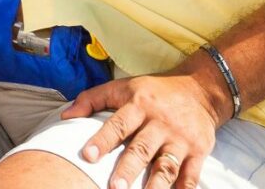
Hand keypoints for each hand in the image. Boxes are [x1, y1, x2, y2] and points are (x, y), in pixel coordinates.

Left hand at [61, 71, 227, 188]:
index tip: (88, 155)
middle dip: (128, 169)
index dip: (103, 139)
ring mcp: (181, 139)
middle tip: (114, 187)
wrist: (200, 90)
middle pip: (142, 148)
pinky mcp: (199, 152)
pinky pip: (191, 175)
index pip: (118, 124)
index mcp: (139, 105)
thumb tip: (65, 116)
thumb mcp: (123, 87)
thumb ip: (93, 99)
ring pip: (167, 165)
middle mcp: (160, 122)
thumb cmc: (153, 92)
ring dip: (155, 185)